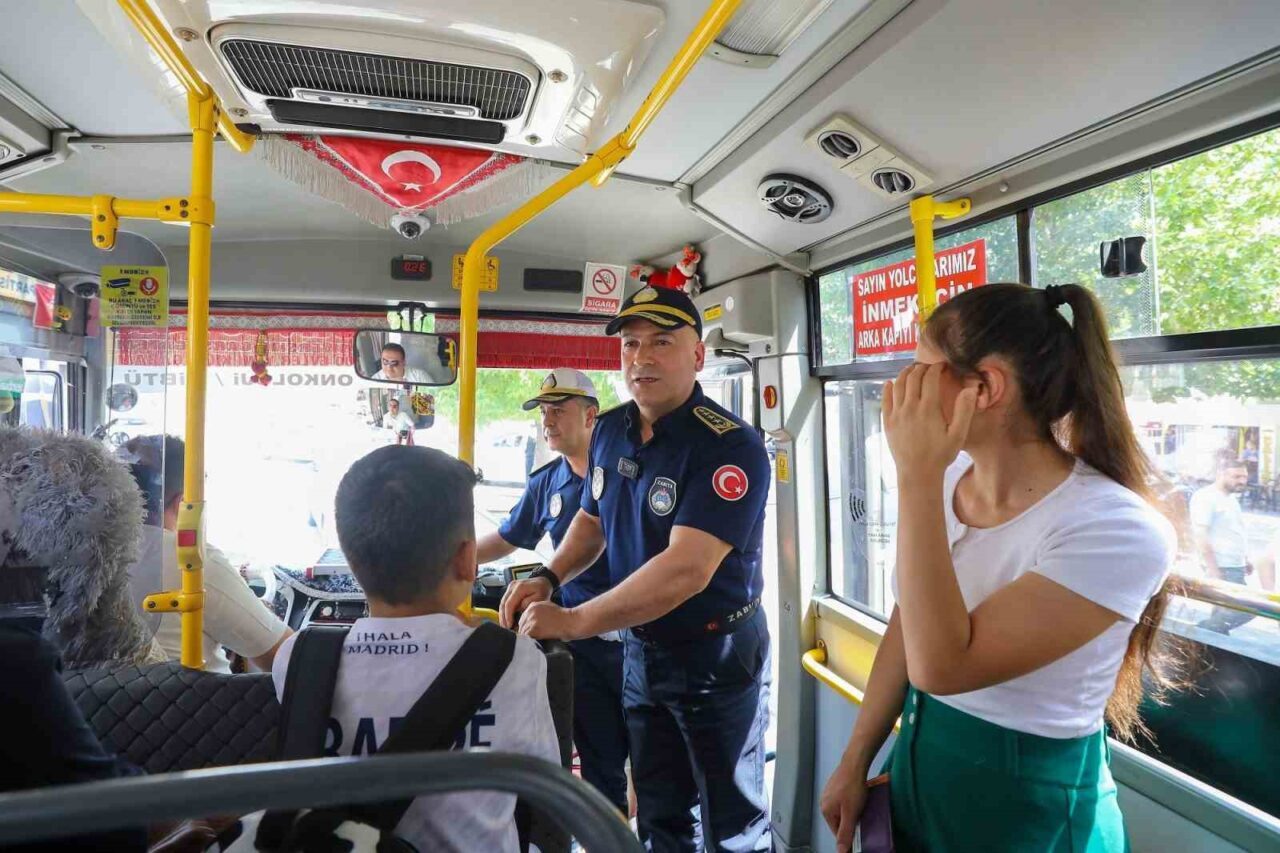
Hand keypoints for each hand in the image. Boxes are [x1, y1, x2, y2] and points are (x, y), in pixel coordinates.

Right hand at [499, 577, 552, 628]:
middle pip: (503, 603)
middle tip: (505, 628)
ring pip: (502, 603)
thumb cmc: (543, 591)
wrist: (543, 582)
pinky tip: (506, 619)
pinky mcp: (509, 590)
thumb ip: (529, 603)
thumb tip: (519, 609)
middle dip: (503, 617)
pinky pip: (505, 601)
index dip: (508, 615)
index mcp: (520, 587)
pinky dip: (505, 611)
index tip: (509, 625)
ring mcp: (510, 587)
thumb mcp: (540, 598)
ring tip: (505, 625)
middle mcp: (512, 586)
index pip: (510, 603)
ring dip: (503, 615)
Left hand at [517, 601, 584, 640]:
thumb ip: (537, 614)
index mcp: (533, 605)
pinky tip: (536, 641)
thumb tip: (529, 624)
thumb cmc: (562, 618)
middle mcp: (530, 611)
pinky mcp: (534, 628)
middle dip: (526, 632)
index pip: (523, 618)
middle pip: (521, 625)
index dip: (527, 626)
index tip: (532, 632)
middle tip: (534, 638)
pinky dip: (529, 641)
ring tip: (536, 640)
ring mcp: (531, 619)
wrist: (570, 621)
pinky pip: (526, 636)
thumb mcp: (547, 609)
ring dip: (528, 637)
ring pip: (523, 631)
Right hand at [820, 760, 868, 852]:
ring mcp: (829, 792)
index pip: (836, 831)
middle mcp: (824, 801)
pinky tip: (857, 797)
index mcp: (825, 810)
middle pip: (838, 820)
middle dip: (849, 821)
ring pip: (841, 810)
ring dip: (850, 811)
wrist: (855, 763)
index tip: (859, 831)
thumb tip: (840, 850)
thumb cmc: (853, 787)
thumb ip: (845, 833)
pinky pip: (842, 800)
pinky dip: (850, 802)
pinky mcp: (835, 785)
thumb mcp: (851, 814)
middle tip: (861, 816)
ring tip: (860, 806)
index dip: (848, 833)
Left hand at [883, 362, 976, 478]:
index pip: (930, 378)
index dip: (937, 368)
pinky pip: (885, 399)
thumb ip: (964, 410)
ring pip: (898, 384)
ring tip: (912, 370)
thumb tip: (970, 388)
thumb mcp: (958, 434)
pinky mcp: (888, 422)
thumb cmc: (940, 455)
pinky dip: (888, 388)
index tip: (943, 366)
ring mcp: (896, 414)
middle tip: (929, 367)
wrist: (918, 473)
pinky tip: (891, 383)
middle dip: (921, 367)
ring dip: (905, 373)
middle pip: (913, 377)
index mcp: (928, 408)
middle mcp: (910, 407)